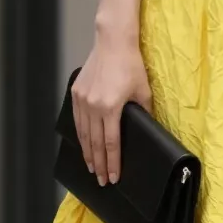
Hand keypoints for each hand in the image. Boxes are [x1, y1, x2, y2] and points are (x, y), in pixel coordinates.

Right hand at [70, 39, 152, 185]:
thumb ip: (144, 112)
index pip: (111, 143)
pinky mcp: (76, 92)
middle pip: (95, 143)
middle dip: (99, 164)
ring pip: (83, 133)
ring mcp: (82, 99)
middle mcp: (93, 106)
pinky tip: (83, 143)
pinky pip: (77, 119)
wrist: (113, 43)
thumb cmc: (131, 65)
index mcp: (111, 108)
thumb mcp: (144, 91)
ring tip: (92, 167)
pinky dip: (80, 134)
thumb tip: (146, 128)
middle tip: (102, 180)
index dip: (113, 163)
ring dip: (87, 152)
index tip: (114, 177)